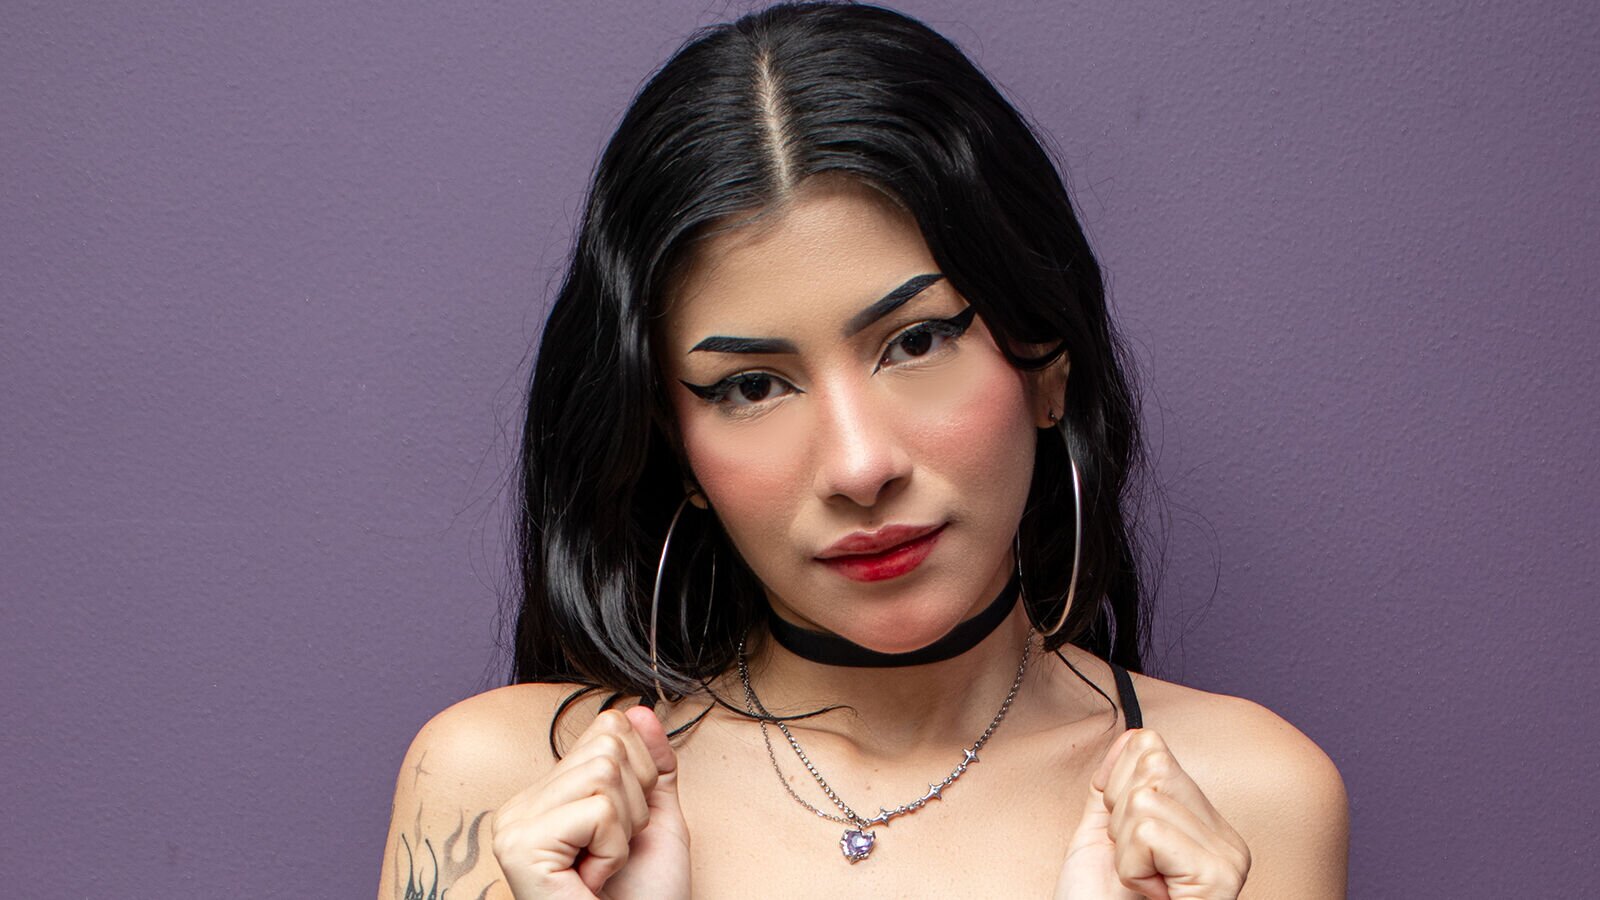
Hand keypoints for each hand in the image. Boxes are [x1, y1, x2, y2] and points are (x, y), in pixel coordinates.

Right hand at [491, 706, 690, 899]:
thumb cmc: (644, 899)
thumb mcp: (656, 820)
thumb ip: (651, 765)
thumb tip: (640, 709)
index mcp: (546, 794)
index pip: (608, 729)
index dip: (641, 776)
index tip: (625, 830)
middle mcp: (521, 805)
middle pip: (608, 747)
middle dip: (635, 805)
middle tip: (615, 855)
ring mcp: (514, 826)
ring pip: (604, 774)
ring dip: (625, 829)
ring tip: (603, 868)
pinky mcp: (521, 848)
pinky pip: (598, 810)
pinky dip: (614, 849)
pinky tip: (592, 881)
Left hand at [1055, 728, 1249, 899]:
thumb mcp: (1104, 837)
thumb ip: (1118, 788)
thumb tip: (1132, 737)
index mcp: (1205, 826)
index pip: (1153, 750)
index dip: (1115, 791)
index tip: (1122, 843)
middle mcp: (1227, 839)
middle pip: (1151, 766)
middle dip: (1118, 818)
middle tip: (1129, 868)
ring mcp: (1229, 858)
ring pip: (1147, 799)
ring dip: (1122, 846)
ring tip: (1137, 884)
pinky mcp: (1218, 877)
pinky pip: (1149, 830)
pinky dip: (1129, 865)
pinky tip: (1145, 893)